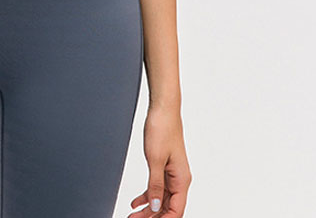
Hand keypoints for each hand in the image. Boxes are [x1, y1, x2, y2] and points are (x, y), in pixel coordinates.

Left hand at [128, 102, 191, 216]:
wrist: (162, 109)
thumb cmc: (162, 129)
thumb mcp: (155, 159)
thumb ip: (155, 185)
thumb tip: (155, 206)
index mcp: (181, 179)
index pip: (176, 210)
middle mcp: (179, 179)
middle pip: (168, 207)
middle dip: (153, 216)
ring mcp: (172, 173)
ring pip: (161, 198)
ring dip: (148, 208)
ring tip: (134, 215)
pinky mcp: (164, 166)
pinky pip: (157, 186)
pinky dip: (147, 195)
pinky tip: (136, 202)